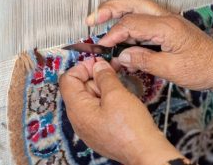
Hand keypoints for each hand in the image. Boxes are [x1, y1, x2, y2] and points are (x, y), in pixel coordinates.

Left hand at [59, 58, 183, 164]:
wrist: (144, 151)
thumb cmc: (131, 128)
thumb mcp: (117, 94)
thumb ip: (104, 76)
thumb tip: (97, 65)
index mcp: (78, 110)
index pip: (68, 79)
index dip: (83, 66)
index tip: (98, 62)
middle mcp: (79, 119)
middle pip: (80, 88)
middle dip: (96, 76)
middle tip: (113, 70)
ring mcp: (90, 126)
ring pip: (91, 98)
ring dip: (104, 87)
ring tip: (120, 85)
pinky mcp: (100, 130)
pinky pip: (99, 109)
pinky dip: (108, 99)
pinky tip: (121, 99)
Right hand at [86, 0, 212, 104]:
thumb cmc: (204, 69)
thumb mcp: (172, 70)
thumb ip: (144, 60)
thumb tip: (123, 56)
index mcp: (167, 27)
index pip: (131, 24)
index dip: (113, 35)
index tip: (102, 48)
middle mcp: (168, 19)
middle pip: (133, 3)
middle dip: (110, 8)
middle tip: (93, 19)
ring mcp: (169, 22)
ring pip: (139, 8)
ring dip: (119, 12)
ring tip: (102, 20)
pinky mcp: (170, 29)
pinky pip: (146, 21)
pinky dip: (131, 24)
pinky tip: (124, 34)